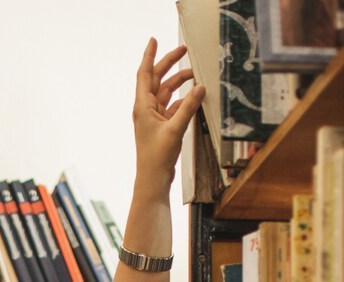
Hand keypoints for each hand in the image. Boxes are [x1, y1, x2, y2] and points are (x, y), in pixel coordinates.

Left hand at [134, 39, 205, 188]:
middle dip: (169, 64)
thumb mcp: (175, 128)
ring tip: (195, 74)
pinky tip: (195, 97)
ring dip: (179, 82)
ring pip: (167, 92)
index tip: (154, 40)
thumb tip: (200, 88)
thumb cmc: (157, 157)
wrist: (153, 180)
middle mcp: (146, 109)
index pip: (145, 73)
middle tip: (184, 51)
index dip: (150, 55)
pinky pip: (173, 106)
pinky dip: (183, 100)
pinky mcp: (162, 126)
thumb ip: (188, 107)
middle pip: (157, 79)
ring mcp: (154, 117)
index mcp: (143, 106)